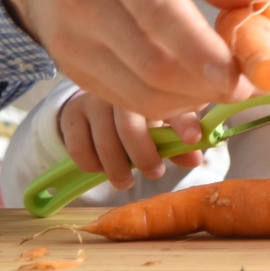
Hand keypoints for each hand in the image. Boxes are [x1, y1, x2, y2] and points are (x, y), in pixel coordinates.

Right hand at [3, 0, 269, 121]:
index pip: (160, 12)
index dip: (202, 51)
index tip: (241, 74)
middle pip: (153, 64)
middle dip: (209, 85)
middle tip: (248, 84)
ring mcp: (70, 39)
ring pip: (140, 93)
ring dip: (192, 100)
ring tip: (223, 83)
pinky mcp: (69, 66)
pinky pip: (125, 101)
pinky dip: (166, 104)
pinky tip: (189, 87)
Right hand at [60, 91, 206, 190]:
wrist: (98, 103)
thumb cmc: (139, 116)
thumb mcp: (162, 125)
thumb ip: (178, 143)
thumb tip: (195, 159)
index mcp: (154, 89)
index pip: (171, 104)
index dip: (184, 122)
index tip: (193, 139)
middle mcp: (123, 89)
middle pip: (130, 126)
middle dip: (143, 156)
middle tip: (154, 172)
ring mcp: (95, 100)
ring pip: (104, 139)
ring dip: (116, 167)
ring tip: (125, 181)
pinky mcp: (73, 114)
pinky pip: (79, 145)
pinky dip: (91, 163)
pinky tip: (100, 168)